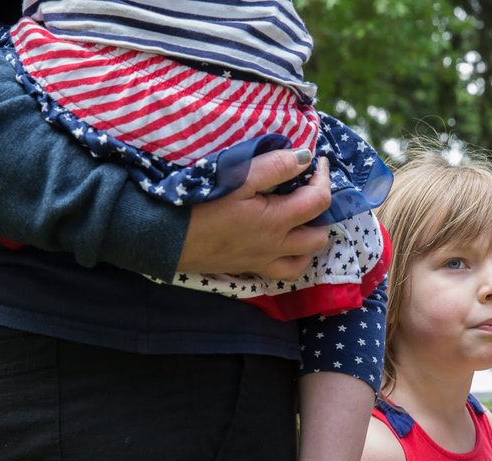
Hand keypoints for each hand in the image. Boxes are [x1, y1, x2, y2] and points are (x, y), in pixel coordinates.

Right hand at [179, 150, 331, 278]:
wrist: (167, 237)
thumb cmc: (201, 203)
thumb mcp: (237, 176)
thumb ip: (275, 166)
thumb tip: (305, 158)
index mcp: (276, 221)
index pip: (319, 201)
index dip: (325, 178)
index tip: (319, 162)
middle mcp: (276, 246)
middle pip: (318, 237)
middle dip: (323, 214)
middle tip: (312, 192)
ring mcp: (262, 261)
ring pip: (303, 261)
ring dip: (310, 241)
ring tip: (303, 221)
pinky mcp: (246, 268)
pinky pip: (281, 272)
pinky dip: (292, 259)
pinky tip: (283, 244)